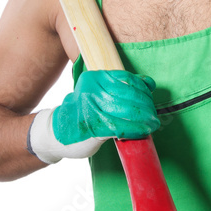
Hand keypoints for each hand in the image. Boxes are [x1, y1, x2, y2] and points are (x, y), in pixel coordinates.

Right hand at [28, 69, 159, 163]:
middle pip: (129, 95)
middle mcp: (92, 91)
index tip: (149, 95)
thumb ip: (119, 86)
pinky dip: (136, 130)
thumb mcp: (97, 91)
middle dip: (146, 106)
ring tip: (152, 123)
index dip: (142, 88)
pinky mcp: (94, 127)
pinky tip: (143, 131)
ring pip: (128, 111)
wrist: (57, 132)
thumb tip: (148, 83)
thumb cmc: (82, 112)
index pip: (126, 79)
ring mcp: (93, 108)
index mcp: (94, 78)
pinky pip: (122, 127)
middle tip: (153, 114)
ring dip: (145, 119)